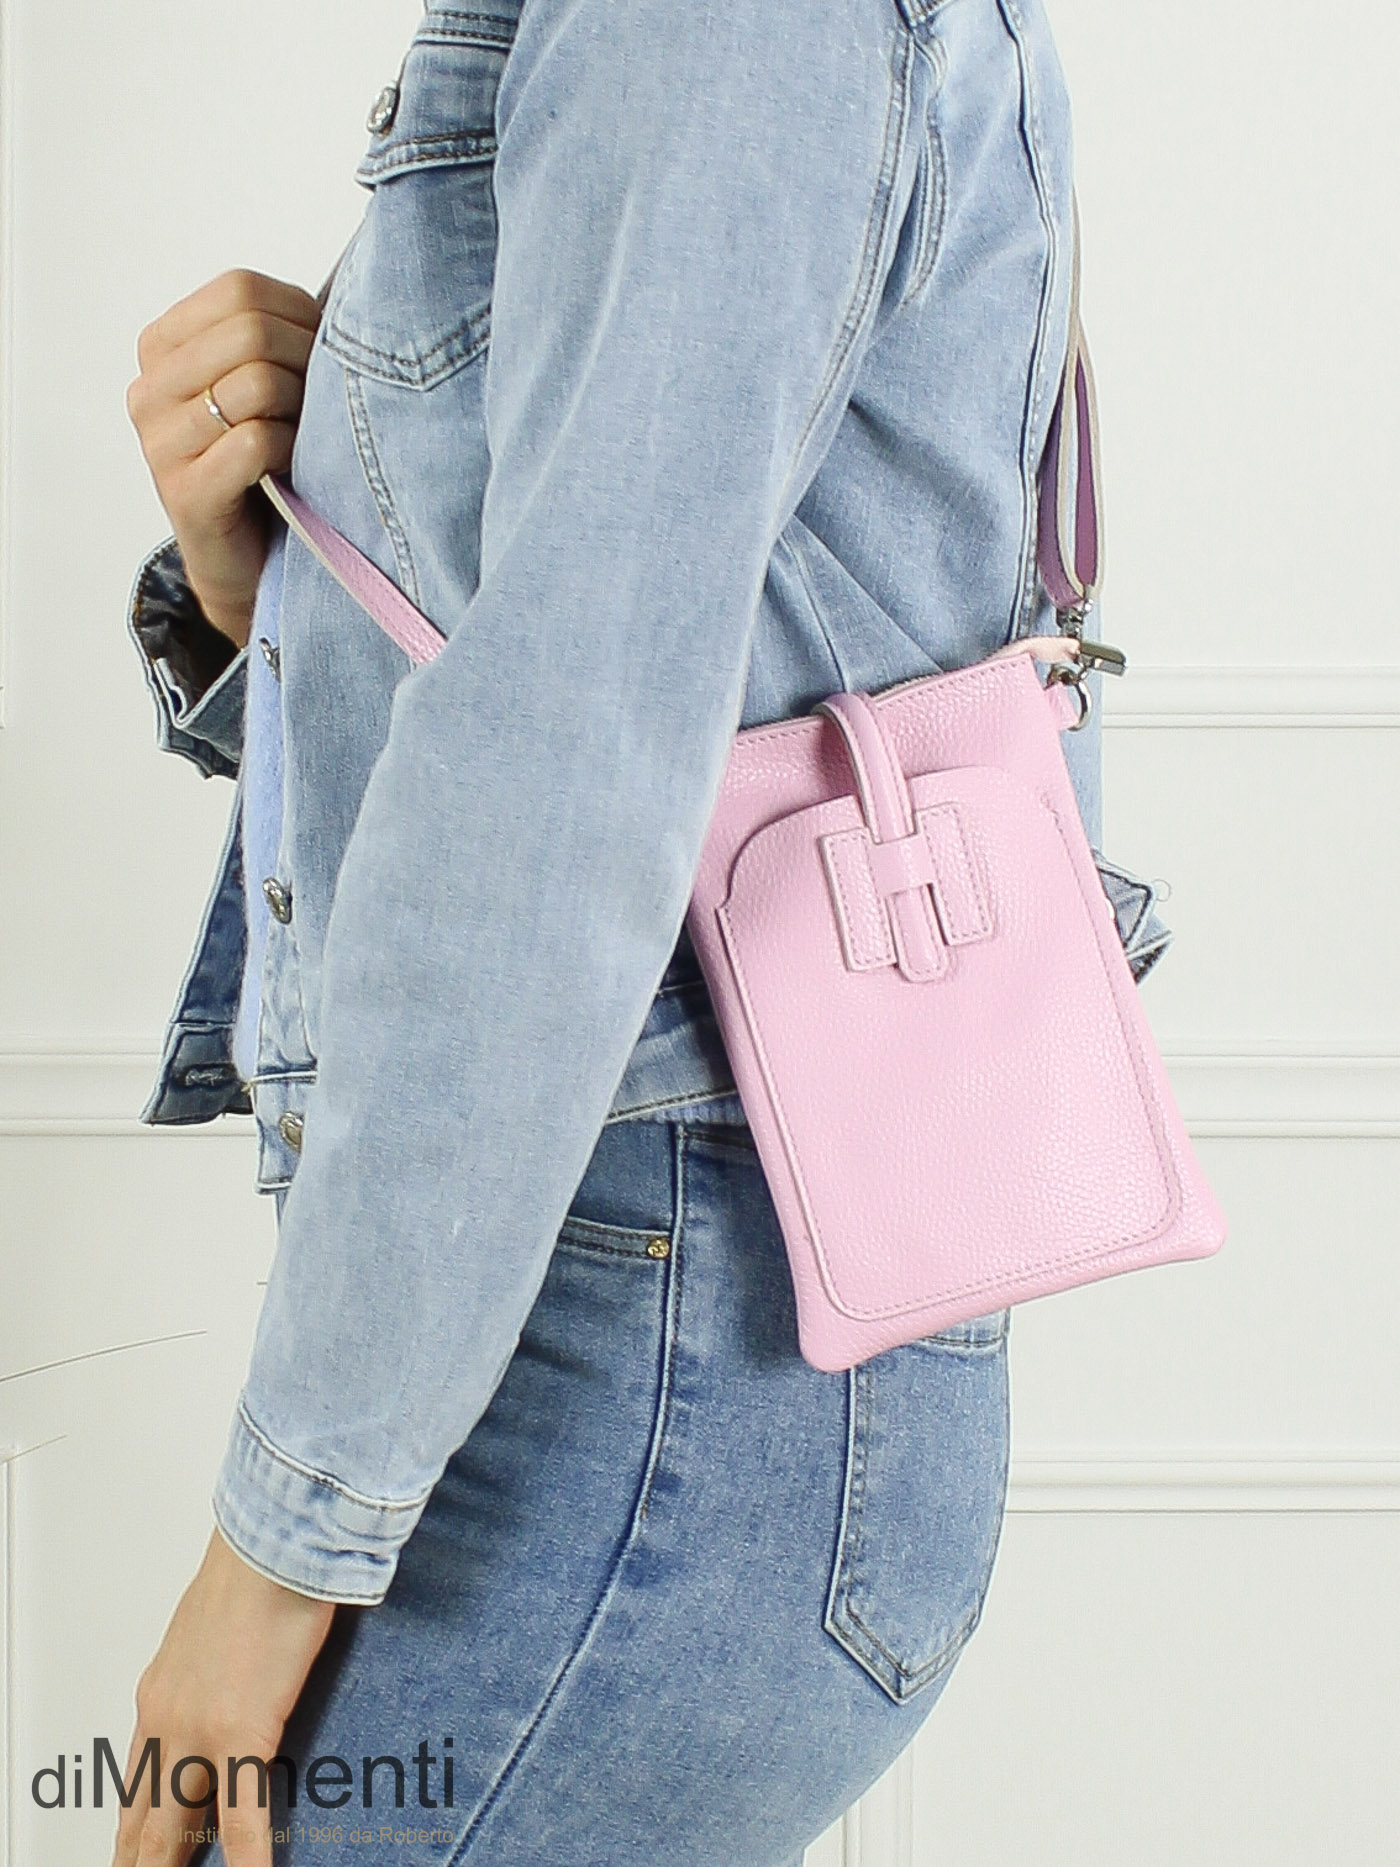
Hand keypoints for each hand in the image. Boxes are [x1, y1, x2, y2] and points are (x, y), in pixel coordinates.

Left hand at [111, 1526, 335, 1866]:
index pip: (137, 1784)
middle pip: (146, 1819)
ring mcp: (200, 1731)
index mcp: (159, 1695)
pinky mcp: (243, 1728)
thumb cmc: (254, 1568)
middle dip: (141, 1862)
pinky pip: (245, 1814)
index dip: (132, 1832)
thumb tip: (224, 1689)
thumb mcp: (211, 1630)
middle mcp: (166, 1720)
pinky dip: (248, 1858)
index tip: (133, 1854)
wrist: (273, 1538)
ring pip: (175, 1829)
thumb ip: (208, 1673)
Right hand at [126, 270, 321, 647]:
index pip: (240, 290)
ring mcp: (160, 442)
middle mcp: (150, 389)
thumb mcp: (266, 385)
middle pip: (251, 330)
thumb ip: (278, 336)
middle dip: (307, 361)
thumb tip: (348, 297)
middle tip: (323, 404)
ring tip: (308, 438)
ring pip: (257, 383)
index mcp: (164, 347)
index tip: (323, 356)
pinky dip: (292, 451)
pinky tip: (293, 470)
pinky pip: (256, 442)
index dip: (300, 315)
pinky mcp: (185, 493)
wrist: (249, 562)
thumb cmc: (268, 465)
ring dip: (303, 411)